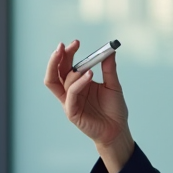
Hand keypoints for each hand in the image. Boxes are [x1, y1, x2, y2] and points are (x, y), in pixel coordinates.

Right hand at [43, 40, 133, 172]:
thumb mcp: (113, 85)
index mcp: (77, 84)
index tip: (76, 42)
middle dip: (57, 58)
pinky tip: (89, 75)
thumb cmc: (113, 109)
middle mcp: (70, 92)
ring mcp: (69, 102)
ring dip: (70, 70)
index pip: (64, 65)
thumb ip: (109, 69)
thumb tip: (110, 50)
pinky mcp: (72, 113)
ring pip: (58, 82)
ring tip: (85, 66)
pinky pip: (71, 95)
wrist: (118, 130)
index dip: (67, 53)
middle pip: (55, 72)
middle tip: (64, 46)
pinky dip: (79, 83)